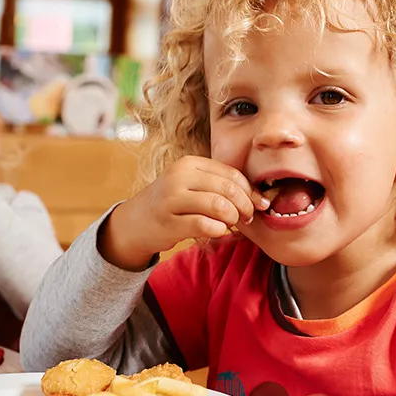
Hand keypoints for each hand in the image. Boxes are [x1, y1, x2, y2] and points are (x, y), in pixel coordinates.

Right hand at [99, 156, 269, 269]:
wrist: (135, 223)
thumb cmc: (172, 204)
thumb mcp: (192, 185)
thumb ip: (220, 186)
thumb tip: (260, 199)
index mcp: (189, 164)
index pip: (231, 174)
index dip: (250, 191)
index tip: (258, 205)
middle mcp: (179, 177)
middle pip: (228, 189)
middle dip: (245, 206)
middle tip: (247, 218)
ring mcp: (171, 199)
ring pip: (219, 206)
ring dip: (233, 219)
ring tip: (232, 224)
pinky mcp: (168, 222)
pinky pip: (205, 226)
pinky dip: (219, 231)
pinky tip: (218, 231)